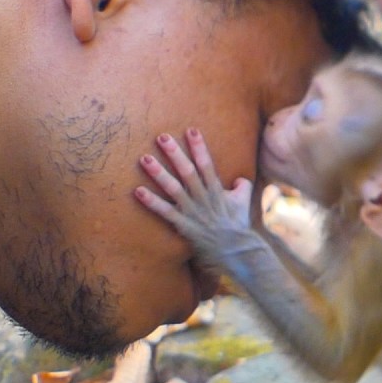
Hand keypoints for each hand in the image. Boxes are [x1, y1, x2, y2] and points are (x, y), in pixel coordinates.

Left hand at [135, 129, 258, 274]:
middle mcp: (203, 198)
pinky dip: (151, 202)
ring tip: (144, 159)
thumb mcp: (244, 202)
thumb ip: (242, 186)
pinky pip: (164, 212)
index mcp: (217, 190)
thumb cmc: (238, 225)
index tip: (190, 130)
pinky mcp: (183, 225)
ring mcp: (192, 211)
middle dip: (175, 153)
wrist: (236, 251)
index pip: (207, 164)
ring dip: (158, 173)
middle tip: (161, 137)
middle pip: (187, 172)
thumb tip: (239, 179)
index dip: (199, 147)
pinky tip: (137, 190)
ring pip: (173, 189)